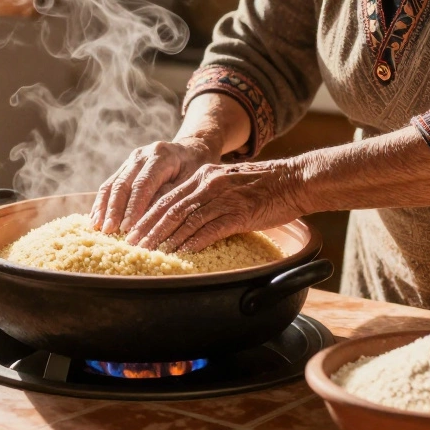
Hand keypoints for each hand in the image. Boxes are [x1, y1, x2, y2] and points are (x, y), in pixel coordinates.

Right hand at [90, 138, 219, 234]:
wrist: (191, 149)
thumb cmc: (195, 168)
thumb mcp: (191, 181)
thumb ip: (171, 196)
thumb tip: (149, 219)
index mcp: (161, 156)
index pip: (143, 184)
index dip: (133, 207)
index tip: (127, 228)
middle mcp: (142, 155)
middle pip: (122, 184)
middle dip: (114, 210)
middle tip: (108, 231)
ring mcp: (130, 160)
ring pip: (112, 184)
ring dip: (103, 207)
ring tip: (97, 228)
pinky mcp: (124, 167)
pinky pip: (109, 185)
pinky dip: (101, 203)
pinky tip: (95, 219)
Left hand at [126, 160, 302, 253]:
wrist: (295, 180)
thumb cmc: (265, 186)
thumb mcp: (229, 182)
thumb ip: (207, 194)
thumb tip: (187, 217)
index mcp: (204, 175)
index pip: (168, 198)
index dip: (148, 216)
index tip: (133, 232)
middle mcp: (209, 184)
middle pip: (171, 209)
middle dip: (150, 229)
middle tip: (134, 246)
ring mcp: (224, 198)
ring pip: (186, 220)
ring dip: (167, 239)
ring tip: (152, 253)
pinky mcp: (239, 213)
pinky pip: (210, 229)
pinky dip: (194, 242)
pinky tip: (182, 254)